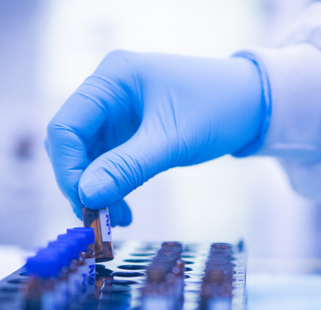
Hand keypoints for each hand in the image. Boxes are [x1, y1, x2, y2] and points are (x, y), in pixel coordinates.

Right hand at [46, 51, 264, 224]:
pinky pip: (106, 164)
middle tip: (98, 220)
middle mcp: (108, 92)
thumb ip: (127, 167)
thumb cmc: (219, 108)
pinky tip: (123, 210)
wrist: (254, 104)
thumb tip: (86, 196)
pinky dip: (111, 188)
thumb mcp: (172, 141)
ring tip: (117, 220)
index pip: (66, 127)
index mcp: (112, 78)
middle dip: (81, 184)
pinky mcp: (128, 132)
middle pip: (70, 144)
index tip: (84, 204)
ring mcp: (117, 113)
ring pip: (87, 159)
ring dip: (97, 191)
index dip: (67, 169)